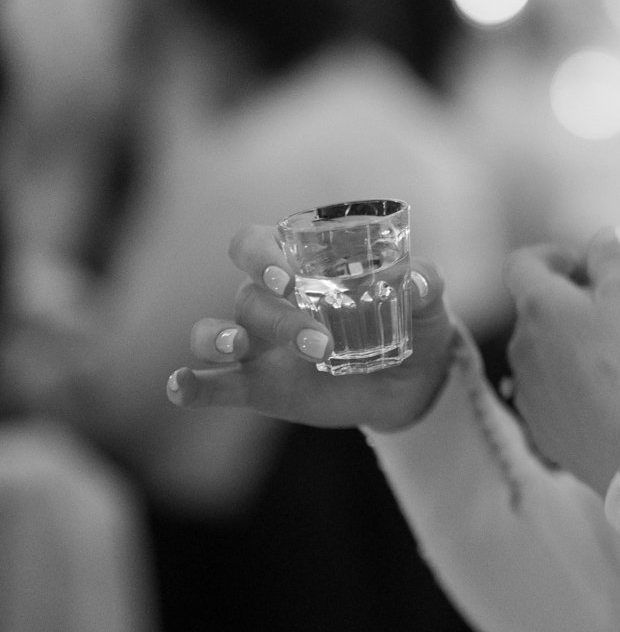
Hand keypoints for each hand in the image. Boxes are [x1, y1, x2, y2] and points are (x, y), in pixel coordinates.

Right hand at [167, 223, 455, 432]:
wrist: (415, 382)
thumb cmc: (414, 321)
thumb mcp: (428, 300)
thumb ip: (425, 282)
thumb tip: (417, 282)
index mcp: (300, 264)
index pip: (254, 244)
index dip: (259, 256)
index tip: (286, 277)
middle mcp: (270, 300)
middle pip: (247, 296)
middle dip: (277, 317)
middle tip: (318, 342)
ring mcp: (259, 345)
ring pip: (214, 334)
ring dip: (218, 339)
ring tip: (237, 349)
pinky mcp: (259, 387)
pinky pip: (215, 385)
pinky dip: (192, 385)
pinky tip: (180, 386)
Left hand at [506, 229, 619, 496]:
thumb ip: (612, 258)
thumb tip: (603, 237)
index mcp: (539, 305)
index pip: (521, 263)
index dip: (550, 256)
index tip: (582, 267)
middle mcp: (520, 344)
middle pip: (535, 309)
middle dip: (567, 304)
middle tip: (612, 314)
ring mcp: (525, 387)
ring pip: (541, 352)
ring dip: (566, 346)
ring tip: (611, 359)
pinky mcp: (536, 424)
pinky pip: (547, 391)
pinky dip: (567, 384)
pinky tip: (601, 395)